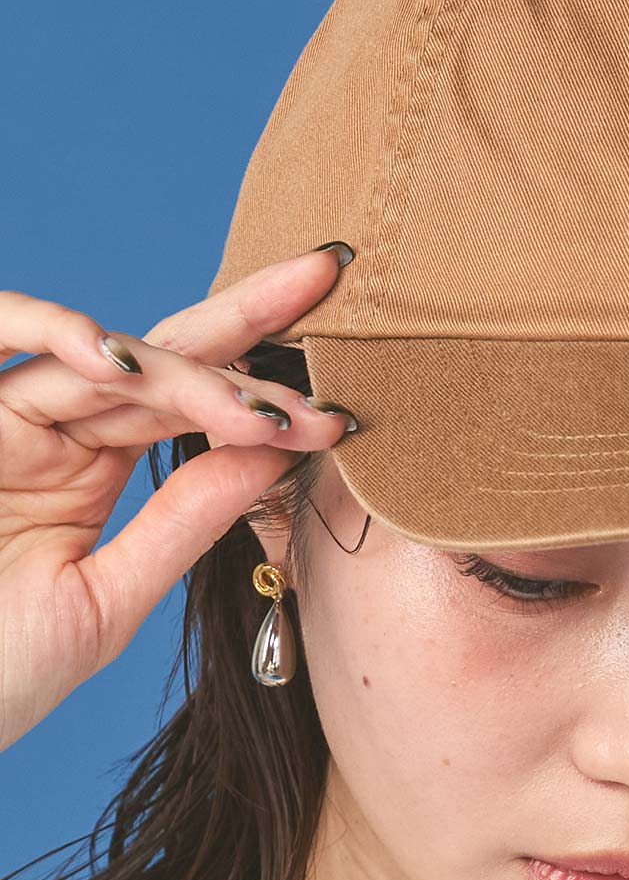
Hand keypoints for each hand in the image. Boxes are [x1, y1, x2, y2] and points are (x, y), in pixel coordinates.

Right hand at [0, 246, 356, 753]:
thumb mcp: (105, 598)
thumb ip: (182, 521)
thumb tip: (276, 452)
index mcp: (90, 468)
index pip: (193, 407)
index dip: (264, 396)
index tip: (343, 413)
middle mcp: (53, 428)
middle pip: (164, 356)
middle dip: (249, 319)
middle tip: (326, 282)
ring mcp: (4, 416)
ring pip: (104, 356)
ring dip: (184, 372)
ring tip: (253, 403)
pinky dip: (52, 331)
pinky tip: (117, 358)